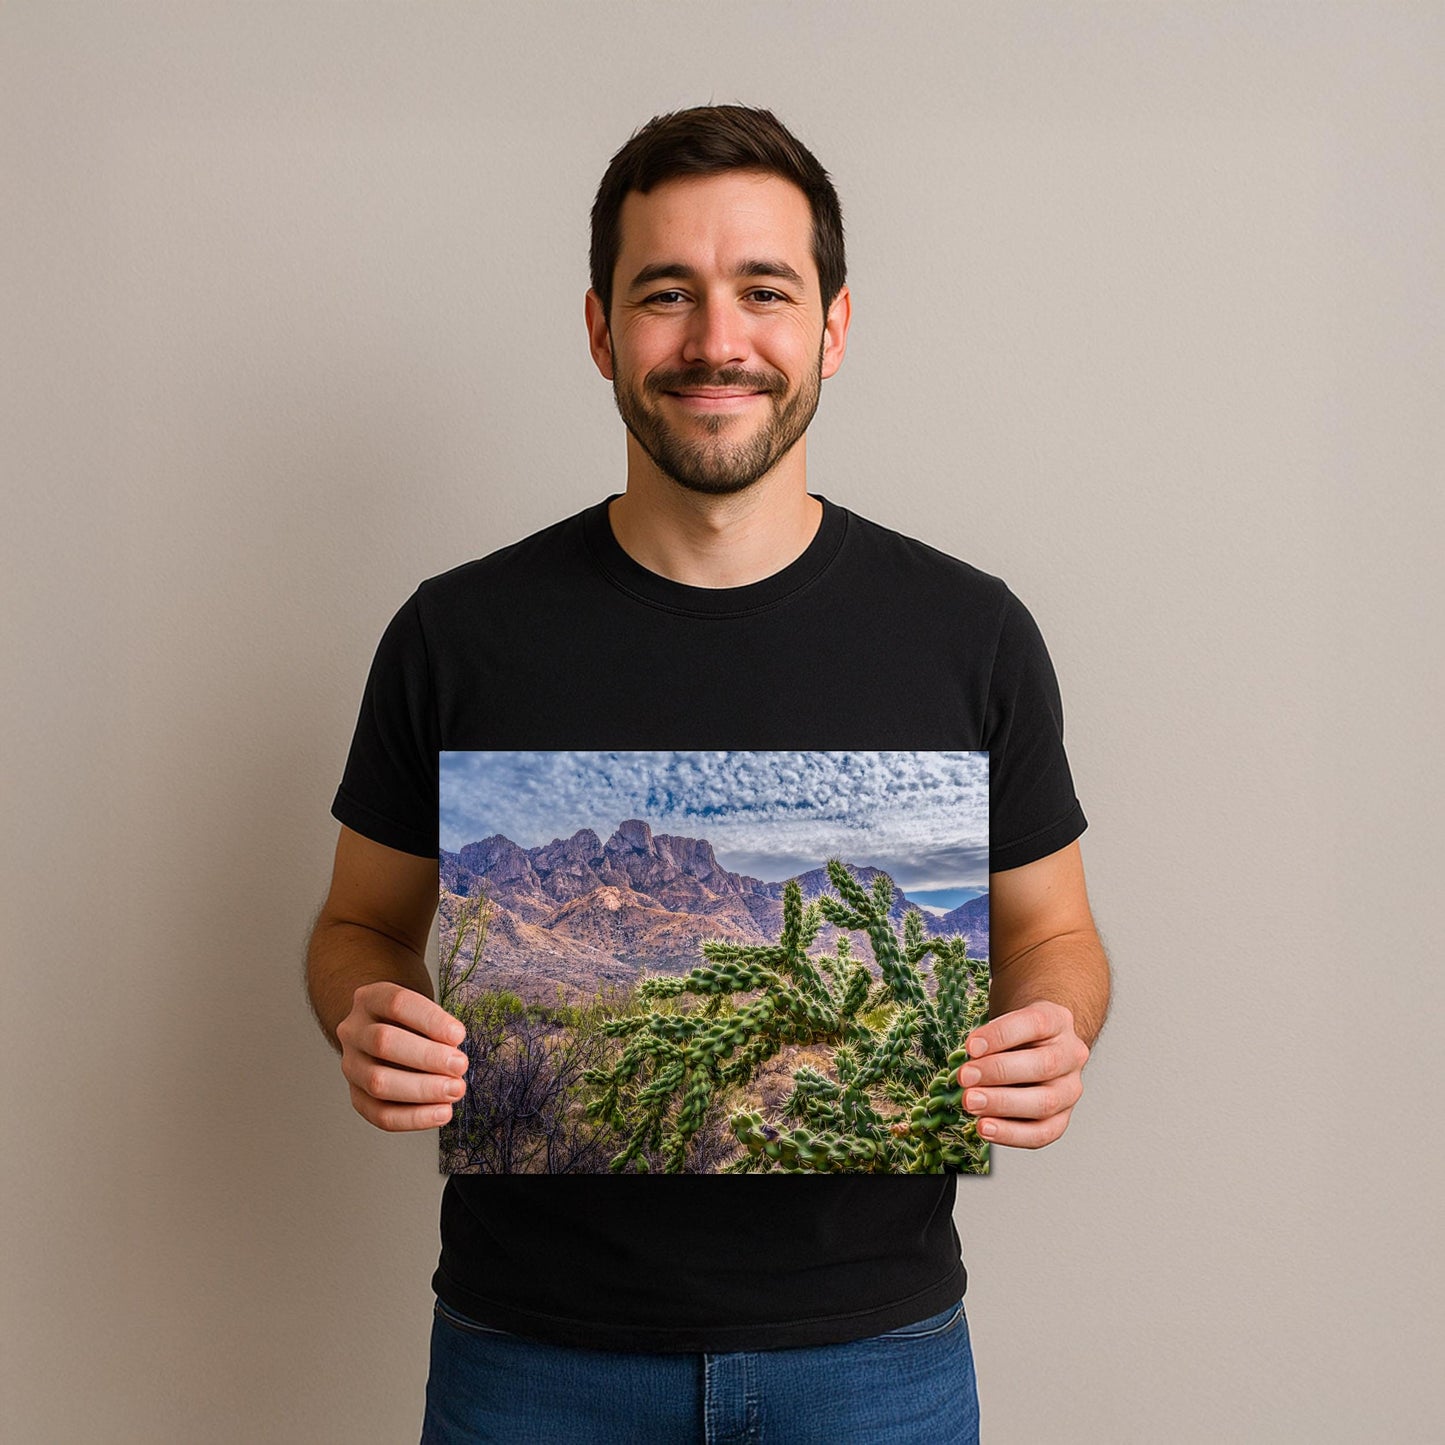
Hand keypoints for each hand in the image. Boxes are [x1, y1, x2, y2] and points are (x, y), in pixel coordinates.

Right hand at [336, 981, 468, 1131]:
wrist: (382, 1031)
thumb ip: (436, 1025)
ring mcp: (351, 1064)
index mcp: (370, 999)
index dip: (430, 1020)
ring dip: (422, 1090)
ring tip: (455, 1090)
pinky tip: (441, 1112)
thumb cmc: (411, 1020)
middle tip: (460, 1065)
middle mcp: (354, 1031)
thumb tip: (453, 1049)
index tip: (459, 1035)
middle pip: (383, 1042)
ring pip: (377, 1081)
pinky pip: (380, 1114)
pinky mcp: (356, 1095)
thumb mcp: (421, 1008)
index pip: (397, 1004)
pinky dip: (414, 1118)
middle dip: (427, 1057)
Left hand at [956, 1001, 1089, 1148]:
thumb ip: (989, 1040)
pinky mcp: (1062, 1117)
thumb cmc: (1015, 1035)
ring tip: (971, 1103)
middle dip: (998, 1073)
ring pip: (1045, 1102)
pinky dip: (1010, 1133)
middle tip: (965, 1078)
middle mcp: (1071, 1055)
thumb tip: (968, 1067)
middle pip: (1043, 1065)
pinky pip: (1042, 1132)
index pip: (1034, 1024)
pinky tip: (985, 1127)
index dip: (1001, 1035)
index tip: (971, 1046)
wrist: (1036, 1048)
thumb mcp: (1005, 1022)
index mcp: (1057, 1021)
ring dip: (1002, 1105)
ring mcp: (1070, 1088)